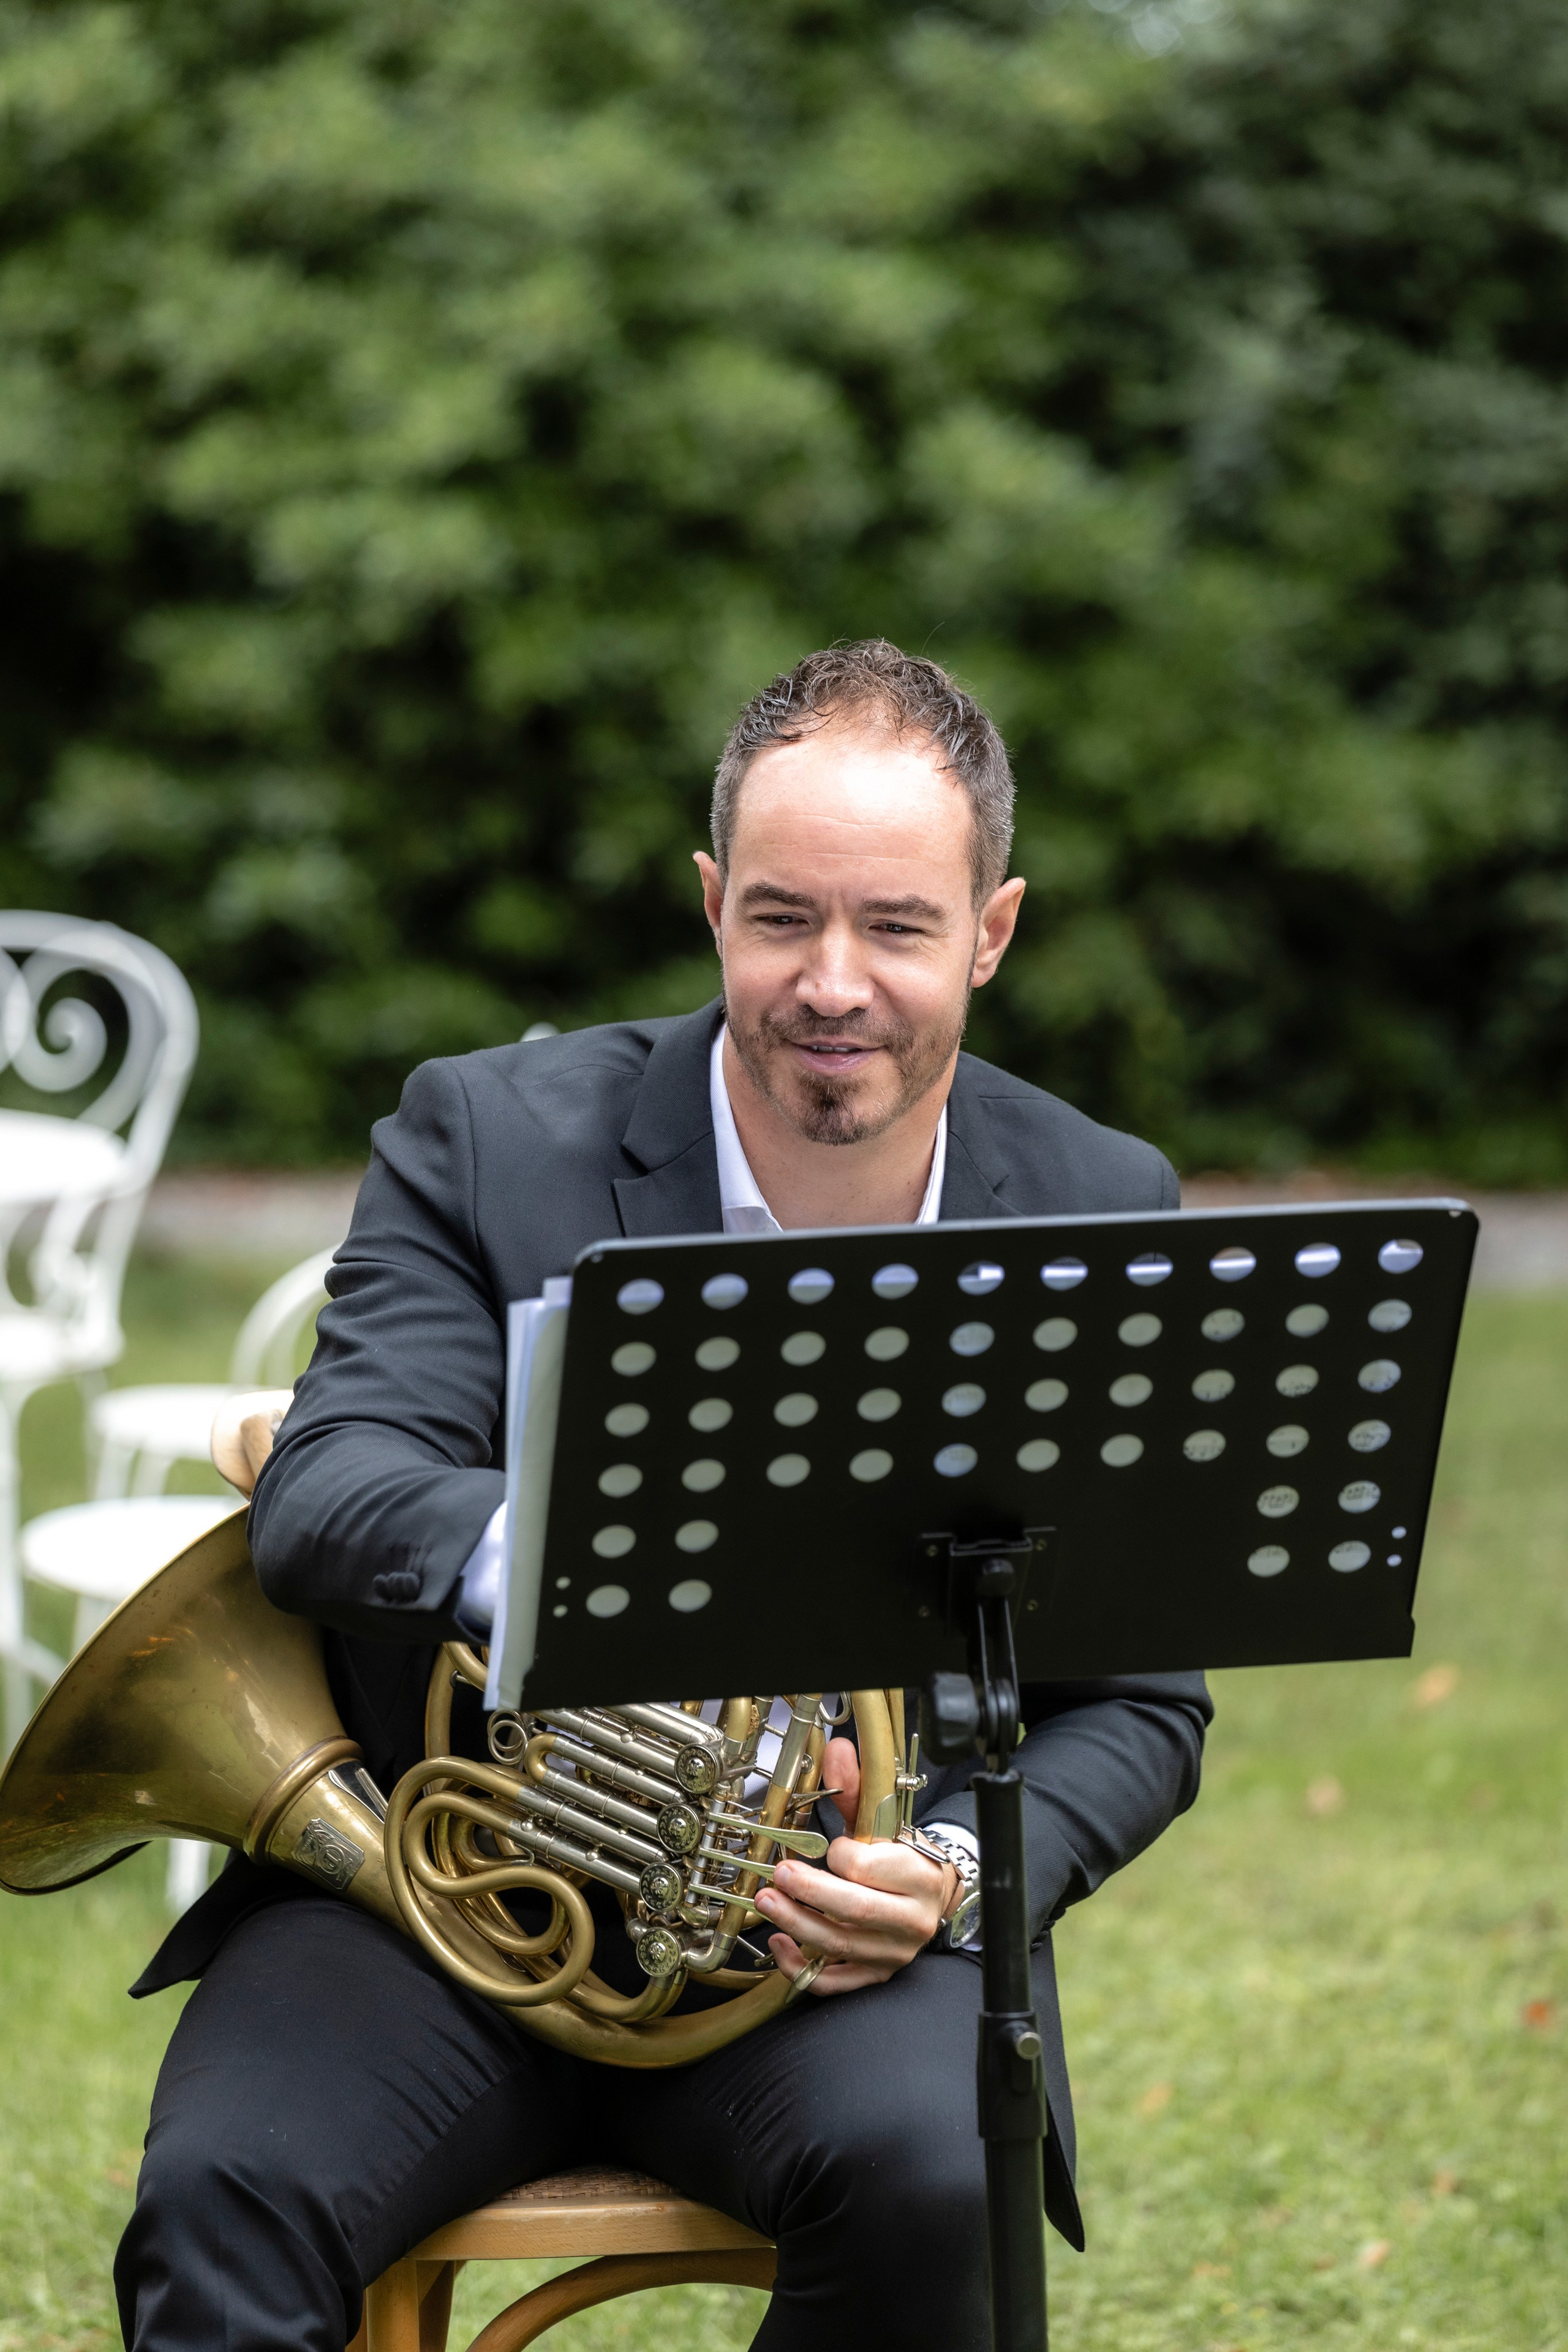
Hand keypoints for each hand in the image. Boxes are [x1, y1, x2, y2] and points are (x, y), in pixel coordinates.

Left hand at [756, 1737, 956, 1996]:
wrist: (935, 1897)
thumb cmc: (905, 1858)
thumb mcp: (885, 1822)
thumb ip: (858, 1790)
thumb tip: (838, 1750)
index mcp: (918, 1875)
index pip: (870, 1868)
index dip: (841, 1856)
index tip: (828, 1847)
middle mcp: (911, 1919)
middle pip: (853, 1909)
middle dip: (809, 1892)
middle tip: (777, 1875)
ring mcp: (893, 1952)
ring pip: (839, 1944)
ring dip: (796, 1924)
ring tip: (766, 1902)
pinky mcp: (876, 1974)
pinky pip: (835, 1981)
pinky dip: (802, 1967)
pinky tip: (779, 1943)